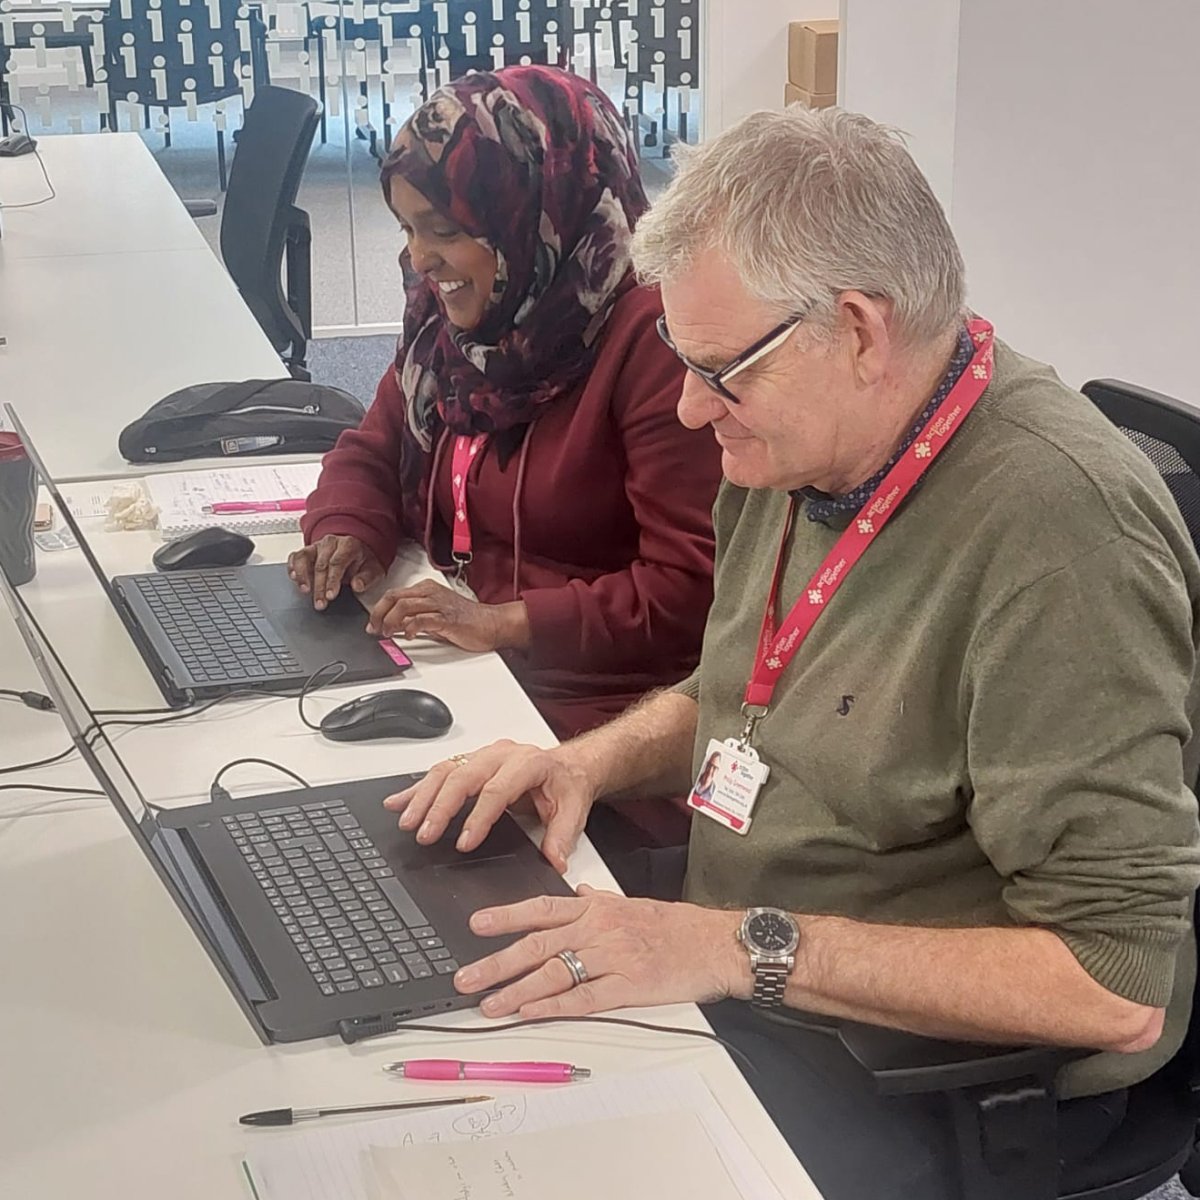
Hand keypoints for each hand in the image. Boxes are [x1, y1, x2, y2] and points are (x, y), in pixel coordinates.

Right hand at [288, 535, 382, 609]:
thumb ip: (367, 578)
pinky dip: (292, 567)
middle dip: (319, 586)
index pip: (337, 563)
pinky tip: (293, 578)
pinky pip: (296, 556)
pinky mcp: (307, 550)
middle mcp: (331, 543)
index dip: (332, 580)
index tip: (330, 595)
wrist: (357, 548)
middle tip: (320, 603)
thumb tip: (358, 586)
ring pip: (304, 557)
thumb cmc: (363, 560)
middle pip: (321, 564)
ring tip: (304, 590)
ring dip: (302, 575)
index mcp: (348, 545)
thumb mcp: (373, 569)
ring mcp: (317, 546)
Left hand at [366, 580, 529, 652]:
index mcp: (427, 590)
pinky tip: (409, 636)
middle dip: (378, 614)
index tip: (373, 624)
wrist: (491, 624)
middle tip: (374, 629)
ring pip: (403, 606)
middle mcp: (430, 593)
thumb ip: (415, 619)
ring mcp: (438, 605)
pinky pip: (421, 620)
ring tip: (388, 633)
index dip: (378, 609)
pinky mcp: (445, 619)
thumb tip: (395, 626)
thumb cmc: (467, 621)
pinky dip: (410, 628)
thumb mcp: (435, 617)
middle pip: (393, 597)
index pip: (394, 594)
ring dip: (390, 622)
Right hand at [383, 740, 597, 871]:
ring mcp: (483, 756)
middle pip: (463, 778)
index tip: (464, 842)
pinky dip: (416, 788)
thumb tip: (554, 860)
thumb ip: (561, 835)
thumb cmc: (567, 784)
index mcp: (527, 763)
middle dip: (440, 807)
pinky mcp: (470, 762)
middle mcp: (501, 755)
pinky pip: (439, 771)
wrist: (568, 766)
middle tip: (425, 834)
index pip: (496, 790)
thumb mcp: (573, 809)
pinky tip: (398, 802)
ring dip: (422, 797)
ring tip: (408, 823)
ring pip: (446, 771)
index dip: (478, 817)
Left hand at [453, 886, 747, 1017]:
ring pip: (555, 973)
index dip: (506, 916)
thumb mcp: (631, 903)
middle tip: (467, 977)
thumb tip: (572, 895)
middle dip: (498, 962)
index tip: (475, 924)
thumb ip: (596, 901)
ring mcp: (612, 959)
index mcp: (596, 909)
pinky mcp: (628, 988)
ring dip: (518, 991)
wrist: (715, 943)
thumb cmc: (675, 925)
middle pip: (538, 944)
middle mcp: (599, 930)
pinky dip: (555, 1007)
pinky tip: (531, 1014)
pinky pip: (584, 998)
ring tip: (490, 1004)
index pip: (541, 909)